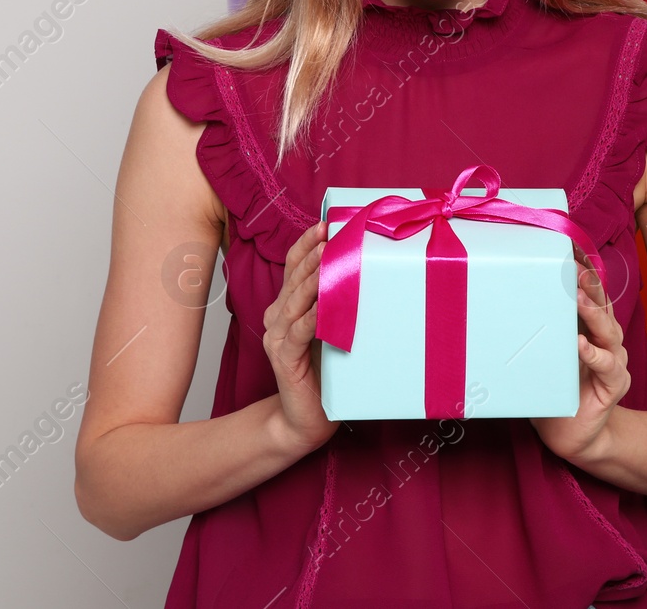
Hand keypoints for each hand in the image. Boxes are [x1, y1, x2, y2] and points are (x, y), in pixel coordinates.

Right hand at [262, 220, 340, 454]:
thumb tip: (370, 276)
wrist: (304, 421)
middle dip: (312, 254)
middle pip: (294, 279)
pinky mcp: (284, 359)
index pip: (293, 268)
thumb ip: (340, 307)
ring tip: (326, 258)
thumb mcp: (333, 332)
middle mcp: (277, 318)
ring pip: (295, 301)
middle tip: (330, 234)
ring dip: (311, 279)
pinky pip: (299, 332)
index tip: (325, 224)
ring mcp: (278, 338)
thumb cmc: (325, 374)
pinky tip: (324, 305)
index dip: (306, 245)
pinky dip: (312, 316)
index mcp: (286, 308)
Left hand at [529, 252, 630, 466]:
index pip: (590, 295)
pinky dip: (594, 354)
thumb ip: (527, 335)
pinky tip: (580, 345)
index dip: (584, 273)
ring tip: (577, 298)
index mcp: (589, 329)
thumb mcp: (538, 357)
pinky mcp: (613, 385)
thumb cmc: (552, 392)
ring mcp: (613, 362)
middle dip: (590, 285)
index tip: (571, 250)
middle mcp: (606, 340)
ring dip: (593, 313)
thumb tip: (487, 308)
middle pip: (602, 306)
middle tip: (577, 267)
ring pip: (608, 331)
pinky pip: (608, 366)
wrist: (572, 436)